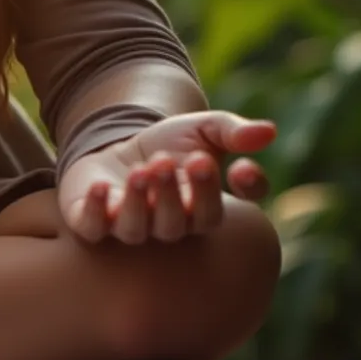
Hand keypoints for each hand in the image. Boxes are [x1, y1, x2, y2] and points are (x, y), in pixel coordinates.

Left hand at [60, 111, 276, 244]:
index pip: (220, 214)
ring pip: (137, 230)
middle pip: (177, 223)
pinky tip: (101, 186)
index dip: (231, 198)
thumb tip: (269, 131)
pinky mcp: (91, 223)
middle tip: (167, 161)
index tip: (241, 168)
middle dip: (173, 193)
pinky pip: (92, 228)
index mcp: (198, 208)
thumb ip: (232, 131)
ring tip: (141, 171)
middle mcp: (166, 225)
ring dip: (139, 202)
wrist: (113, 148)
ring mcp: (128, 226)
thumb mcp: (202, 130)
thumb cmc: (166, 145)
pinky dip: (96, 211)